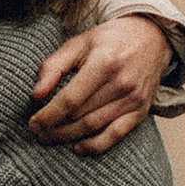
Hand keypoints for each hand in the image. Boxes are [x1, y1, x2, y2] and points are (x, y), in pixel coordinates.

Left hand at [27, 12, 170, 153]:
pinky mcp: (142, 110)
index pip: (70, 99)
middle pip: (80, 115)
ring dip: (69, 137)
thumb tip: (36, 95)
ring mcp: (134, 99)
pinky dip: (96, 146)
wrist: (151, 37)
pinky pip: (117, 134)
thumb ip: (54, 66)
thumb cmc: (109, 40)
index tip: (33, 123)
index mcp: (104, 62)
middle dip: (54, 127)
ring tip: (50, 138)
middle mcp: (122, 83)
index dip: (49, 115)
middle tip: (37, 132)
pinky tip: (79, 148)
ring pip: (95, 126)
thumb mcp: (78, 43)